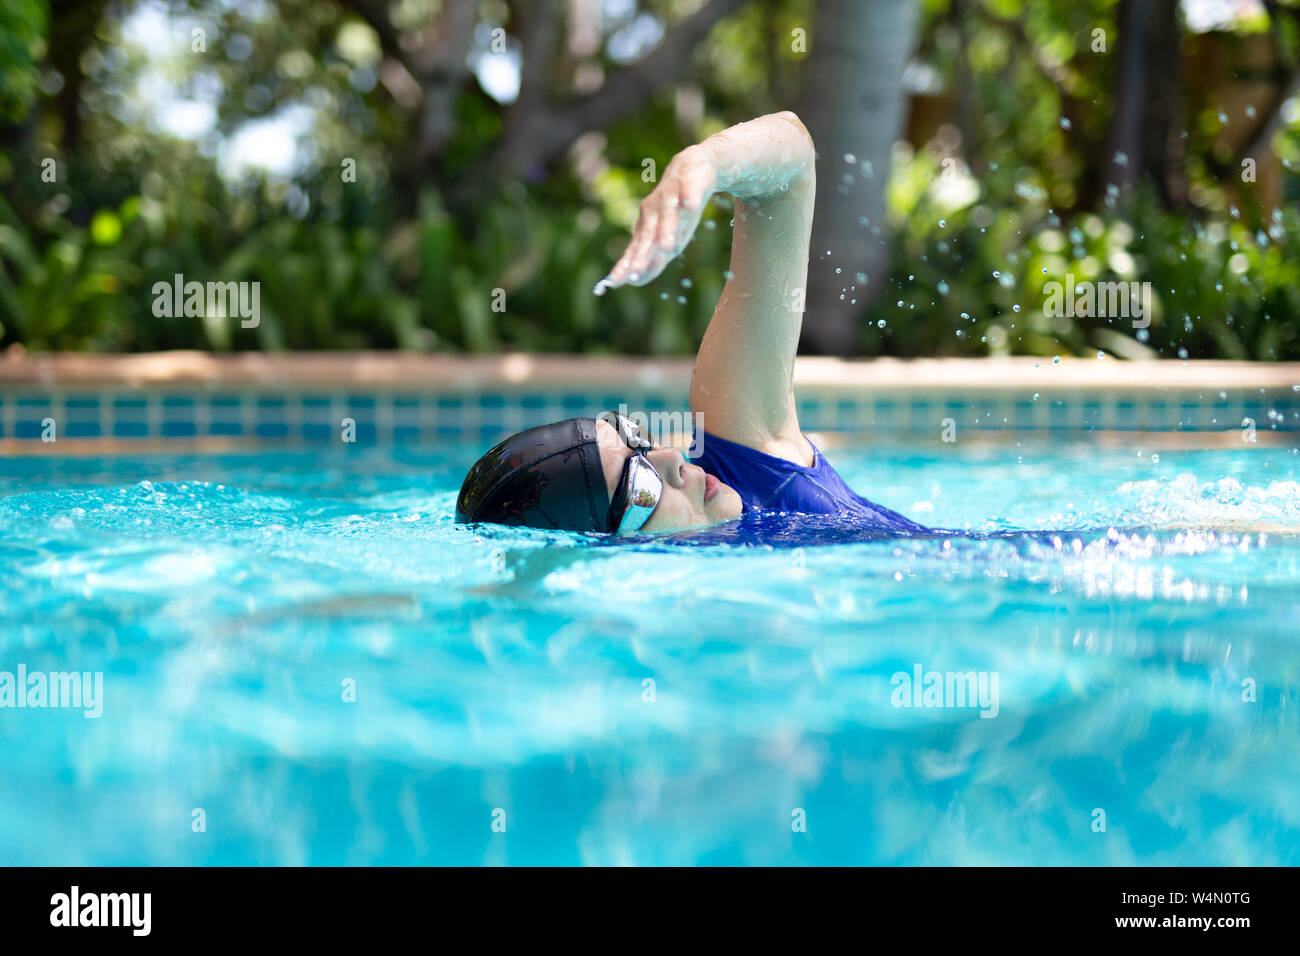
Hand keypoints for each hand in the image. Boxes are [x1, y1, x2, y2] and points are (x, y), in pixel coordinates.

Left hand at [597, 146, 716, 292]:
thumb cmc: (676, 208)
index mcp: (647, 226)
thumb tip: (635, 279)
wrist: (692, 166)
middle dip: (643, 254)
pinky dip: (690, 197)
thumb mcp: (665, 234)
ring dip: (667, 230)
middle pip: (648, 236)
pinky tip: (690, 205)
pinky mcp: (690, 182)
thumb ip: (652, 255)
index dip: (626, 265)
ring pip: (668, 215)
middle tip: (635, 272)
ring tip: (667, 246)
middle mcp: (654, 212)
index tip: (614, 283)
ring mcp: (671, 196)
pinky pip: (690, 190)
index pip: (635, 249)